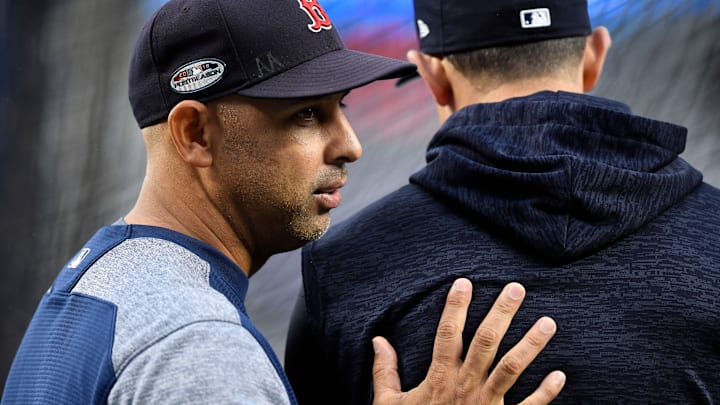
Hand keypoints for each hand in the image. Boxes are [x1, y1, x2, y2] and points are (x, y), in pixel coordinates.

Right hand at [371, 279, 564, 404]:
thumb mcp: (388, 404)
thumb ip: (383, 371)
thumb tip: (378, 341)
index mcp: (439, 378)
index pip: (447, 334)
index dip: (455, 307)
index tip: (464, 282)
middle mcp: (465, 386)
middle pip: (485, 342)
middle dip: (501, 313)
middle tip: (516, 288)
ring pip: (510, 369)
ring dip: (530, 346)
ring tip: (548, 322)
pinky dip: (545, 394)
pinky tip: (560, 375)